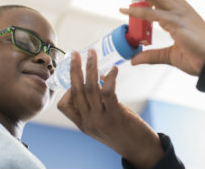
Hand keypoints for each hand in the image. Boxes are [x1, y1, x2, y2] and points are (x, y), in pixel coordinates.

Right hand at [57, 50, 163, 168]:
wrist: (140, 151)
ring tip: (92, 53)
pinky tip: (113, 69)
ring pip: (89, 88)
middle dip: (74, 69)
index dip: (68, 88)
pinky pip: (108, 92)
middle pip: (76, 90)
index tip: (78, 75)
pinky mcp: (116, 115)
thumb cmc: (124, 133)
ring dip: (90, 67)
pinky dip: (109, 78)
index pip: (64, 104)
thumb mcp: (103, 121)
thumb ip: (98, 103)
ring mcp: (100, 119)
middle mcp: (88, 122)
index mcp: (83, 124)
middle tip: (75, 53)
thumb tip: (98, 78)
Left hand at [115, 0, 204, 75]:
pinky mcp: (176, 23)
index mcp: (183, 11)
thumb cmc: (200, 58)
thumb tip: (134, 59)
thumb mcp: (171, 55)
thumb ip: (152, 55)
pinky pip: (152, 13)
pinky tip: (125, 11)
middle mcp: (181, 8)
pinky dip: (136, 11)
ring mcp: (179, 14)